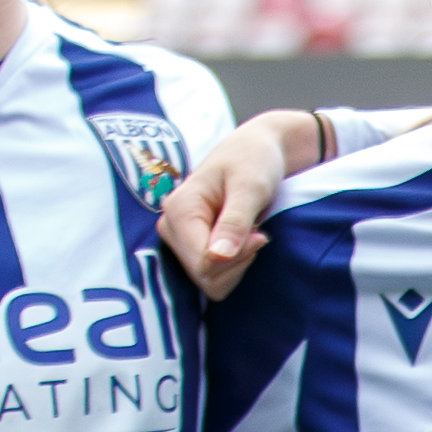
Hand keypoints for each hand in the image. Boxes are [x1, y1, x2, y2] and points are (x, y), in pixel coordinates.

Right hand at [157, 107, 321, 301]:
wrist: (256, 149)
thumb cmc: (254, 160)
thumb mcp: (250, 188)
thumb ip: (234, 222)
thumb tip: (218, 256)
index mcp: (179, 209)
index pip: (203, 263)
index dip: (237, 258)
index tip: (260, 235)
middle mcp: (170, 226)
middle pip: (204, 276)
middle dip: (238, 262)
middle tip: (258, 232)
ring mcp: (179, 238)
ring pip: (209, 281)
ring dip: (238, 264)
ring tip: (250, 232)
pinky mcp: (190, 246)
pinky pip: (213, 276)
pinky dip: (234, 265)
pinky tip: (243, 240)